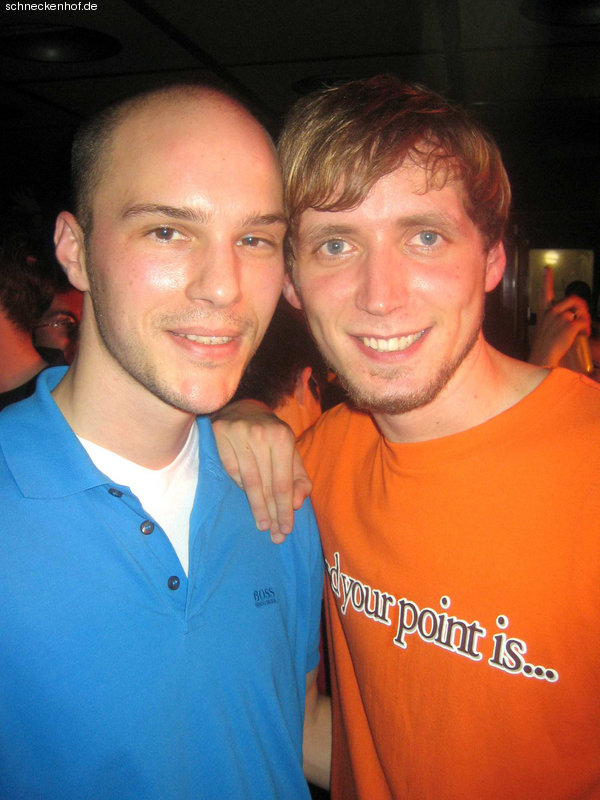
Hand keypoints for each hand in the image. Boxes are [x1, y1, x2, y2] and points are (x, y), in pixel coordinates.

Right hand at [211, 399, 311, 542]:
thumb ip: (299, 478)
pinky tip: (248, 500)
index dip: (285, 508)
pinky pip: (232, 471)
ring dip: (257, 507)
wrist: (244, 409)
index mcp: (283, 437)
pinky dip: (241, 487)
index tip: (286, 529)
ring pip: (249, 481)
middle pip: (267, 485)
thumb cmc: (271, 437)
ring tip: (263, 526)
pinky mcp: (220, 436)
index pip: (284, 482)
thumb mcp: (290, 453)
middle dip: (273, 513)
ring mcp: (239, 434)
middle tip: (276, 535)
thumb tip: (298, 503)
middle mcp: (261, 435)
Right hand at [528, 268, 590, 367]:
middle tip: (583, 318)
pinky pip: (584, 321)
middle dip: (582, 307)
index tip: (547, 269)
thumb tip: (569, 322)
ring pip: (580, 312)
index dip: (546, 279)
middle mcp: (551, 313)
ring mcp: (560, 318)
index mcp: (544, 314)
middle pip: (572, 300)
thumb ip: (554, 324)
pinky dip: (586, 328)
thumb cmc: (543, 351)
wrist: (542, 360)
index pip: (544, 293)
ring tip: (583, 329)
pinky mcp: (569, 325)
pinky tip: (582, 334)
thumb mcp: (544, 334)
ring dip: (585, 319)